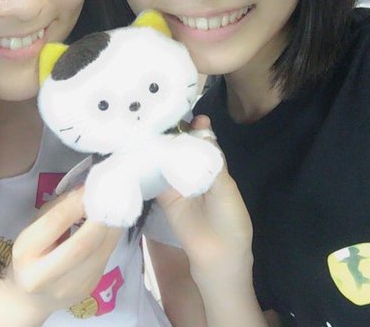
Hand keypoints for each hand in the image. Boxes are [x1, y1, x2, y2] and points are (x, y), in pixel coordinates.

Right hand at [0, 188, 122, 322]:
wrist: (29, 300)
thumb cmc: (30, 257)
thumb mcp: (31, 231)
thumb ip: (54, 211)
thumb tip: (84, 191)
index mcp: (25, 254)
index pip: (54, 224)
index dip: (77, 203)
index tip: (92, 186)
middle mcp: (45, 276)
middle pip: (82, 245)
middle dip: (101, 217)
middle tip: (114, 195)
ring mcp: (71, 287)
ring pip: (100, 253)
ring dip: (114, 226)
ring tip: (121, 205)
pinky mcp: (89, 289)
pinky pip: (105, 258)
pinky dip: (113, 237)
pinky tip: (116, 222)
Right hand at [156, 115, 253, 284]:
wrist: (218, 257)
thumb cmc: (231, 221)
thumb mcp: (225, 186)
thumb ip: (212, 160)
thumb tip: (203, 127)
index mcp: (212, 167)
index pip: (200, 141)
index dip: (194, 127)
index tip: (187, 112)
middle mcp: (192, 171)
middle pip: (179, 147)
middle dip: (172, 133)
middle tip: (158, 114)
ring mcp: (175, 182)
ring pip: (164, 158)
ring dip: (157, 145)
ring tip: (145, 126)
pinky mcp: (162, 195)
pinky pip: (152, 176)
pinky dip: (145, 164)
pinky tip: (138, 149)